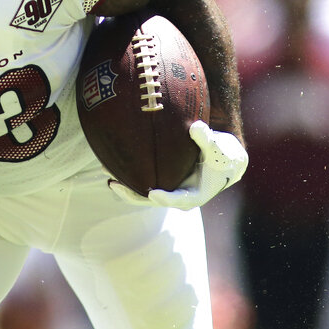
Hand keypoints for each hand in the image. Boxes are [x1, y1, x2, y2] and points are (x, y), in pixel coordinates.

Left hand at [109, 120, 247, 209]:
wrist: (223, 160)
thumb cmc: (222, 155)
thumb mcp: (219, 147)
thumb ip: (207, 139)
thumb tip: (196, 127)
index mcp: (194, 196)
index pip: (178, 201)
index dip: (166, 199)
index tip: (153, 195)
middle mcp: (178, 197)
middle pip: (151, 200)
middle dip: (131, 193)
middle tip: (114, 184)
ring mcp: (168, 191)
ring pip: (142, 192)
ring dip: (124, 184)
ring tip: (105, 171)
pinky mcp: (162, 182)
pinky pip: (142, 182)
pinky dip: (128, 174)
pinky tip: (112, 162)